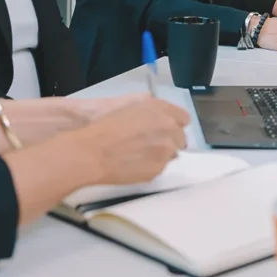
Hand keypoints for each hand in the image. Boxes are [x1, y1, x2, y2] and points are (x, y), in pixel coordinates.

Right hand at [74, 98, 189, 184]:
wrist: (92, 152)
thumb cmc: (106, 126)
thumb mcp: (132, 107)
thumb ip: (154, 111)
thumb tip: (162, 119)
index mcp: (162, 110)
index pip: (184, 118)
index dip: (174, 124)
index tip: (165, 130)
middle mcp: (169, 129)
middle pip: (180, 138)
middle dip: (169, 140)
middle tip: (150, 144)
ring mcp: (166, 150)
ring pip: (171, 154)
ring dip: (160, 154)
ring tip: (139, 154)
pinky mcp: (159, 169)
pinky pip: (161, 167)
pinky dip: (151, 166)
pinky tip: (134, 163)